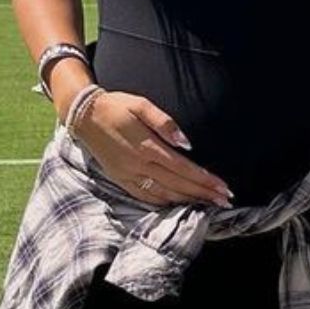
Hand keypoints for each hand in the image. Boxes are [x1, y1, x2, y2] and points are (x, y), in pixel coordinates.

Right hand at [70, 91, 233, 208]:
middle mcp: (138, 166)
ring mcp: (128, 175)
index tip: (223, 187)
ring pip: (164, 194)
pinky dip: (165, 203)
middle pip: (178, 184)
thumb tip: (186, 143)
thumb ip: (165, 122)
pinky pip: (146, 197)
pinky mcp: (121, 180)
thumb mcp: (141, 104)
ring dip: (188, 201)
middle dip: (204, 194)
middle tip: (226, 200)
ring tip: (209, 204)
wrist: (84, 116)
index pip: (183, 168)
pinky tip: (179, 204)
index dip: (205, 180)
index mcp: (147, 147)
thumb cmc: (116, 106)